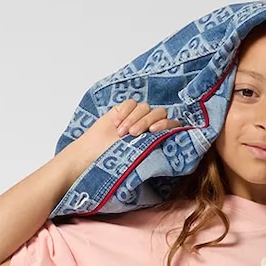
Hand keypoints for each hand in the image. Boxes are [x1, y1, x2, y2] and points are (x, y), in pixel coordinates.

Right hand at [67, 98, 182, 171]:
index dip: (166, 125)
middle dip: (146, 121)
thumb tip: (170, 144)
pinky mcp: (125, 110)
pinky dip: (125, 112)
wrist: (93, 156)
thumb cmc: (115, 162)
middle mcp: (149, 127)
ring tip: (122, 134)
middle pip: (159, 113)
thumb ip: (155, 148)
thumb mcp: (139, 158)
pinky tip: (116, 125)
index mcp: (158, 139)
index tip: (154, 131)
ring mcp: (137, 117)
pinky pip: (131, 103)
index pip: (172, 125)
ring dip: (133, 119)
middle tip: (134, 134)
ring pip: (145, 107)